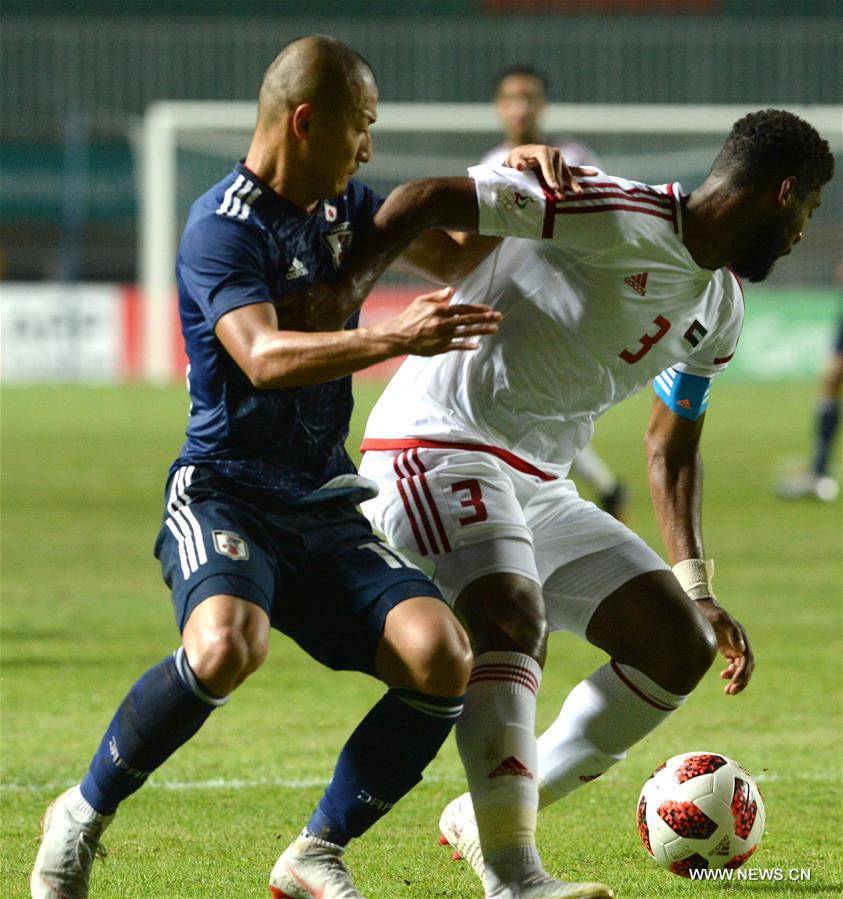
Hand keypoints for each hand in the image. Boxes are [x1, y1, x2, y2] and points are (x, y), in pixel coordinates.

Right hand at [375, 286, 500, 355]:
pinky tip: (478, 346)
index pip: (463, 309)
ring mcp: (442, 337)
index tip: (489, 309)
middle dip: (485, 318)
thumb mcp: (422, 301)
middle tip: (499, 317)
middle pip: (468, 320)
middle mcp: (443, 324)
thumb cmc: (410, 317)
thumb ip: (438, 296)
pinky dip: (467, 346)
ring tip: (494, 329)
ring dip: (481, 331)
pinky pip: (456, 346)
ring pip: (466, 333)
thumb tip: (452, 290)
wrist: (398, 336)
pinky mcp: (440, 348)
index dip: (477, 309)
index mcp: (439, 311)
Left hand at [504, 144, 598, 199]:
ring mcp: (560, 160)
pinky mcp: (564, 165)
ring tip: (579, 193)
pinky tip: (595, 173)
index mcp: (543, 151)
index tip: (553, 187)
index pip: (547, 165)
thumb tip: (519, 166)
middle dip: (559, 185)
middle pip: (557, 172)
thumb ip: (517, 162)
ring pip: (567, 173)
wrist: (523, 155)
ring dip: (572, 184)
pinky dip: (584, 172)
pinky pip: (575, 170)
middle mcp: (554, 153)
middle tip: (560, 197)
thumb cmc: (518, 159)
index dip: (550, 176)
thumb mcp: (515, 160)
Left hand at [695, 598, 754, 694]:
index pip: (747, 660)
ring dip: (736, 680)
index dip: (743, 672)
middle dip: (741, 681)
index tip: (735, 681)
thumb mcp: (721, 620)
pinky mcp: (727, 648)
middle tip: (731, 692)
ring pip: (740, 668)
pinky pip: (733, 665)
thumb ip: (732, 633)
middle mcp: (741, 644)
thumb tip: (741, 649)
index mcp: (742, 638)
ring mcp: (734, 647)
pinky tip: (723, 676)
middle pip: (746, 667)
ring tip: (728, 691)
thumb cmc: (711, 612)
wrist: (702, 606)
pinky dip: (731, 673)